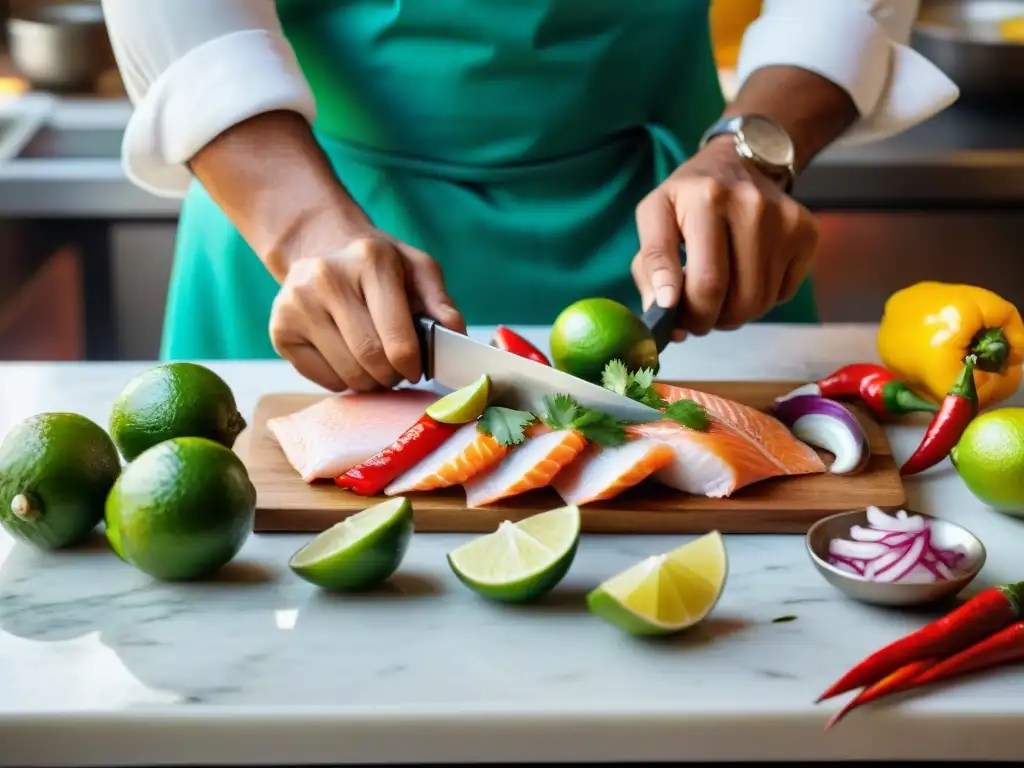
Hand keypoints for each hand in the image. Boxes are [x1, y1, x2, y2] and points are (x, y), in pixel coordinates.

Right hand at [269, 231, 465, 391]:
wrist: (323, 248)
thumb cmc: (379, 266)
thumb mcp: (417, 269)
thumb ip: (440, 302)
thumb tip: (456, 334)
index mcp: (369, 260)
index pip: (397, 339)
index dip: (413, 365)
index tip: (417, 369)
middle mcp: (326, 278)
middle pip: (370, 359)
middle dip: (392, 376)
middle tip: (398, 371)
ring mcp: (297, 304)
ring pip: (347, 374)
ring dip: (370, 382)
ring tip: (376, 367)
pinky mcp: (280, 329)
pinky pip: (322, 379)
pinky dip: (343, 381)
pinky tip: (348, 359)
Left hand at [631, 136, 819, 338]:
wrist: (740, 162)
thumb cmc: (690, 195)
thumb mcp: (656, 214)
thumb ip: (651, 262)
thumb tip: (662, 310)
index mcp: (707, 199)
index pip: (706, 283)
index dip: (690, 315)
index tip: (677, 320)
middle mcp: (752, 207)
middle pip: (737, 300)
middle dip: (710, 320)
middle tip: (696, 315)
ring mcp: (785, 221)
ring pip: (760, 302)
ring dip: (734, 314)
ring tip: (718, 296)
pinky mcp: (806, 233)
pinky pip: (782, 294)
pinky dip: (760, 298)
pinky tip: (744, 277)